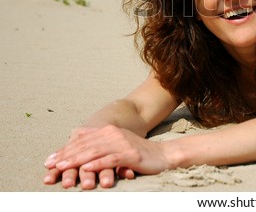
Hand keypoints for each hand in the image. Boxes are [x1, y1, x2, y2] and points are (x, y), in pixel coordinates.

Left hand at [44, 125, 171, 188]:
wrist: (163, 155)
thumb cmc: (139, 154)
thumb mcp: (118, 147)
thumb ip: (101, 147)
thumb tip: (79, 155)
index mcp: (109, 132)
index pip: (82, 141)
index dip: (64, 150)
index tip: (49, 160)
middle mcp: (114, 134)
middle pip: (85, 145)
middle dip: (65, 155)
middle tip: (50, 165)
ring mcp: (122, 143)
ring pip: (95, 151)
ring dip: (77, 159)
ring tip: (62, 166)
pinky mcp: (131, 154)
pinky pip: (111, 158)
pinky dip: (97, 163)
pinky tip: (87, 168)